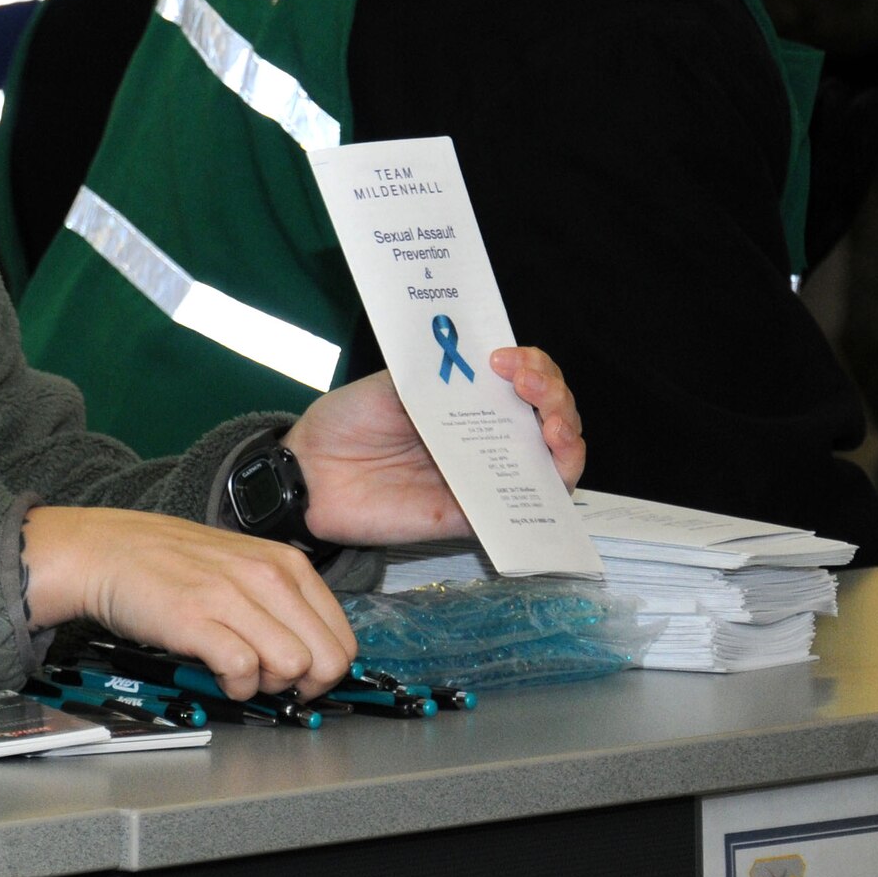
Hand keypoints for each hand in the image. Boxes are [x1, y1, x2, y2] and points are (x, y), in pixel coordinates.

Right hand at [18, 506, 355, 699]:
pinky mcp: (197, 619)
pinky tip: (218, 674)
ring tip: (240, 673)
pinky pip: (243, 669)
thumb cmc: (173, 565)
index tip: (300, 678)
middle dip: (306, 685)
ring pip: (293, 667)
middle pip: (328, 660)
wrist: (108, 551)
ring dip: (269, 685)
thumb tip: (315, 653)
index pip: (343, 639)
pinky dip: (235, 685)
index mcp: (286, 564)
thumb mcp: (245, 567)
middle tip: (271, 681)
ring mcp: (233, 596)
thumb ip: (283, 602)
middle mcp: (268, 576)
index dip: (326, 671)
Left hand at [282, 347, 583, 544]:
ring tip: (554, 429)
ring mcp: (482, 476)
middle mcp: (484, 436)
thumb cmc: (345, 422)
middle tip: (532, 388)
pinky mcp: (472, 516)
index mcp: (468, 400)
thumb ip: (436, 376)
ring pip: (550, 463)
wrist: (309, 473)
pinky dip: (548, 490)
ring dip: (568, 442)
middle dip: (556, 397)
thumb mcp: (391, 384)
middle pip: (549, 417)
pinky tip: (547, 469)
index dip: (532, 365)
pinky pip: (522, 509)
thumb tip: (482, 364)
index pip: (525, 378)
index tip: (506, 360)